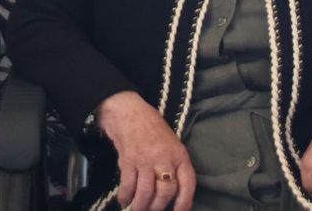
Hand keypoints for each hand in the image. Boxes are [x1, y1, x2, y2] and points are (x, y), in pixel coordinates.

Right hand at [95, 92, 194, 210]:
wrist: (128, 111)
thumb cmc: (151, 126)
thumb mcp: (171, 143)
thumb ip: (174, 164)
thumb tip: (171, 192)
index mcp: (179, 154)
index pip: (188, 183)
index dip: (185, 202)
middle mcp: (165, 158)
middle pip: (165, 192)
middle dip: (158, 207)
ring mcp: (146, 159)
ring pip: (146, 192)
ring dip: (140, 206)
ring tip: (137, 210)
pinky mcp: (128, 160)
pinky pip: (128, 184)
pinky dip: (125, 196)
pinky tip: (123, 200)